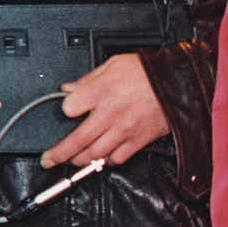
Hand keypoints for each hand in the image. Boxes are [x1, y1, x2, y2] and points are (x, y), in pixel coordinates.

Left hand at [41, 52, 168, 168]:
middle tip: (48, 160)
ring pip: (95, 153)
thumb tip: (68, 88)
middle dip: (59, 154)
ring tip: (70, 162)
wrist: (179, 83)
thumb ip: (87, 78)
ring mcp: (124, 130)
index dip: (64, 109)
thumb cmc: (147, 71)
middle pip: (77, 140)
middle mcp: (109, 114)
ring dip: (79, 161)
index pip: (68, 108)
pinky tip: (100, 160)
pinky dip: (107, 162)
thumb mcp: (112, 64)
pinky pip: (118, 158)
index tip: (65, 110)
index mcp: (99, 92)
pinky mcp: (139, 140)